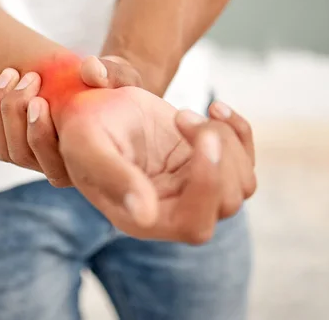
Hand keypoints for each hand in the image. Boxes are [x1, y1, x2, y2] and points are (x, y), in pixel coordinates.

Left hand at [0, 56, 141, 187]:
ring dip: (0, 112)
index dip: (41, 132)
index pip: (55, 160)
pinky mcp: (21, 152)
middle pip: (23, 154)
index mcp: (86, 161)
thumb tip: (91, 70)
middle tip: (28, 78)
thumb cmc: (114, 89)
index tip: (39, 99)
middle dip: (17, 113)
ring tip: (10, 75)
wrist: (101, 93)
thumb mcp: (122, 78)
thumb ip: (113, 74)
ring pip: (6, 151)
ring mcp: (38, 163)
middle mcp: (60, 169)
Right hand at [56, 87, 256, 243]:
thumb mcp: (88, 145)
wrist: (93, 104)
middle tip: (182, 117)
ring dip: (224, 140)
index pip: (193, 224)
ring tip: (183, 115)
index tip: (203, 136)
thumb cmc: (83, 126)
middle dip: (219, 158)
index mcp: (141, 218)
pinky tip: (215, 108)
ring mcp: (191, 187)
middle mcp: (171, 210)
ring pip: (241, 183)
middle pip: (226, 203)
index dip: (207, 185)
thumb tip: (146, 214)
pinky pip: (244, 158)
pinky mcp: (204, 164)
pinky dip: (239, 129)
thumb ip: (113, 177)